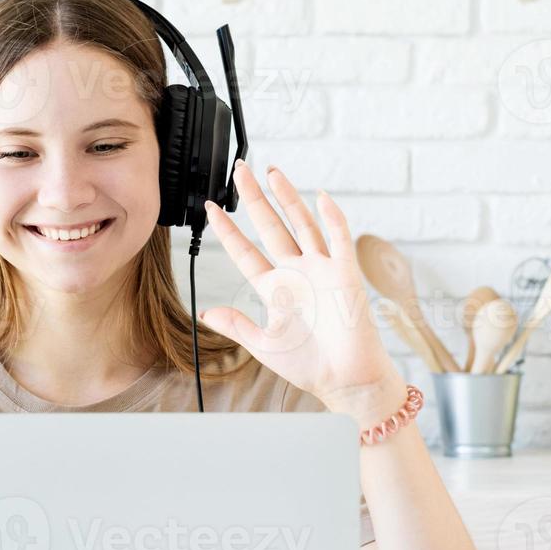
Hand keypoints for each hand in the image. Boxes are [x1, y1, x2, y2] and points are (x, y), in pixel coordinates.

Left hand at [199, 160, 403, 419]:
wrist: (345, 379)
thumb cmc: (308, 365)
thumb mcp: (262, 344)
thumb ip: (236, 325)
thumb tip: (205, 312)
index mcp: (274, 288)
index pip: (245, 252)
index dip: (228, 230)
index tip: (211, 208)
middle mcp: (296, 273)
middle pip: (271, 227)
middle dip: (254, 199)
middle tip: (240, 170)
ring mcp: (321, 269)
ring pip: (301, 224)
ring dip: (287, 198)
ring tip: (272, 172)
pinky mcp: (345, 273)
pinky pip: (338, 239)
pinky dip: (331, 217)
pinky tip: (319, 197)